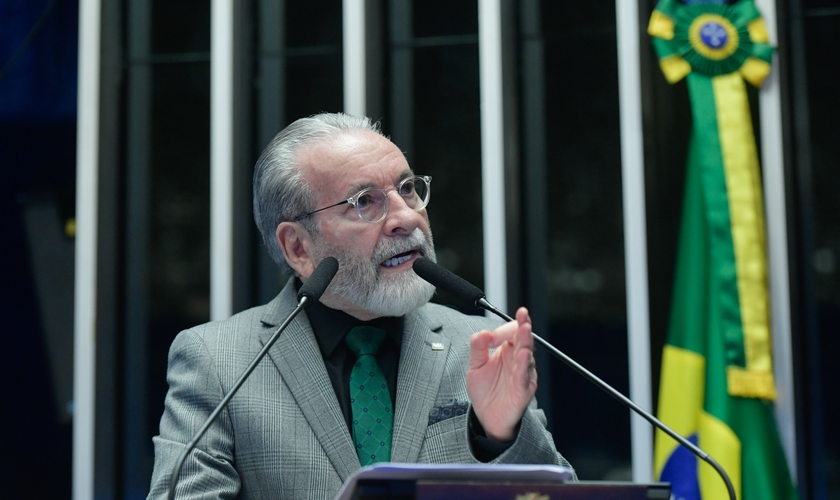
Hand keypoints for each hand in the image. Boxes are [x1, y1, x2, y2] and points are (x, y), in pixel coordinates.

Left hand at [466, 307, 536, 441]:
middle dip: (523, 325)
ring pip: (527, 354)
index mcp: (507, 351)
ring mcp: (522, 373)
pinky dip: (524, 364)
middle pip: (523, 338)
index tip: (491, 337)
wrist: (487, 417)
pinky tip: (523, 355)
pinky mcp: (523, 389)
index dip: (502, 330)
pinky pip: (525, 375)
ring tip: (525, 329)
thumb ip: (477, 347)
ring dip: (526, 341)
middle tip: (522, 314)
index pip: (510, 332)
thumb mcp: (475, 366)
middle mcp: (517, 360)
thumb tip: (483, 332)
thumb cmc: (485, 391)